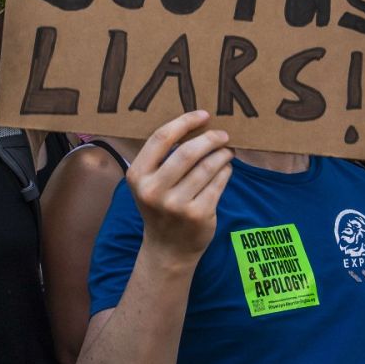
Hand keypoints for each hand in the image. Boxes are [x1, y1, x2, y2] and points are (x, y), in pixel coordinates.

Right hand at [126, 111, 232, 262]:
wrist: (167, 248)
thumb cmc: (160, 206)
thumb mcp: (149, 182)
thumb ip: (162, 157)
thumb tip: (195, 122)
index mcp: (137, 175)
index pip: (161, 138)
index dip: (185, 122)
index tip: (203, 115)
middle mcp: (153, 190)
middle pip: (187, 152)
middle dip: (210, 138)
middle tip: (222, 135)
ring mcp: (176, 204)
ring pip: (207, 167)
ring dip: (222, 155)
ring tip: (227, 151)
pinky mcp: (198, 214)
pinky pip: (218, 183)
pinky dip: (226, 171)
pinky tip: (226, 169)